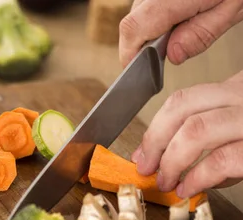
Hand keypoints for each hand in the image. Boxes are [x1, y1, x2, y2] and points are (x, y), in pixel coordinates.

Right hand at [119, 0, 242, 67]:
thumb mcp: (233, 8)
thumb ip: (201, 33)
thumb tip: (173, 55)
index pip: (134, 28)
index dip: (129, 54)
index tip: (136, 71)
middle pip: (132, 22)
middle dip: (142, 44)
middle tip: (167, 52)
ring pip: (137, 13)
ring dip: (149, 28)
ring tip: (180, 28)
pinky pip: (145, 4)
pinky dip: (155, 16)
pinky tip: (178, 16)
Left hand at [131, 70, 242, 197]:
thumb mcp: (239, 129)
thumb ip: (204, 137)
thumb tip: (155, 159)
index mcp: (236, 89)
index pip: (183, 100)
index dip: (155, 128)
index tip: (142, 153)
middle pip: (182, 108)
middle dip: (155, 142)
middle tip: (146, 168)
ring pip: (196, 130)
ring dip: (171, 162)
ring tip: (166, 182)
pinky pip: (221, 160)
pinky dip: (197, 179)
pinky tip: (189, 189)